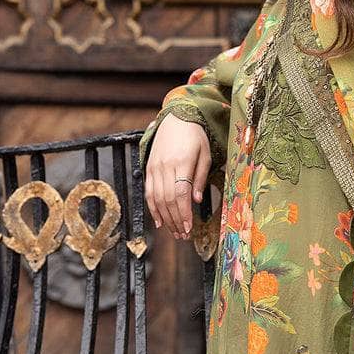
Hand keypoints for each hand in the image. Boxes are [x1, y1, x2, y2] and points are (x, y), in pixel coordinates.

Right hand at [144, 114, 210, 237]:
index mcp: (181, 162)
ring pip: (157, 198)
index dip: (183, 213)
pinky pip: (149, 192)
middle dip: (175, 220)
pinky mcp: (149, 168)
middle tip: (184, 235)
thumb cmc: (195, 136)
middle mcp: (165, 166)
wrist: (176, 118)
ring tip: (175, 232)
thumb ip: (200, 177)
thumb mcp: (205, 154)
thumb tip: (196, 200)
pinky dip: (153, 208)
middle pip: (168, 199)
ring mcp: (154, 167)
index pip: (180, 193)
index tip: (189, 227)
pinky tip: (160, 221)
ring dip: (165, 218)